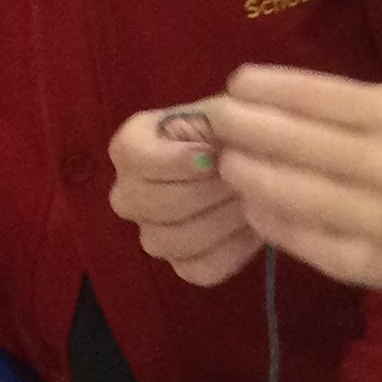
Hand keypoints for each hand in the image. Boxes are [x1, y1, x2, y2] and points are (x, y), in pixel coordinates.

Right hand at [108, 102, 261, 285]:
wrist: (254, 161)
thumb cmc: (230, 131)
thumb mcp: (220, 112)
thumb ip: (210, 124)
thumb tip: (209, 159)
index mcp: (129, 148)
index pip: (138, 159)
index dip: (178, 161)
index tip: (212, 155)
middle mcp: (128, 195)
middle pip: (157, 204)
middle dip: (208, 190)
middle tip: (240, 178)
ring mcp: (152, 235)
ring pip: (178, 239)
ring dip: (223, 218)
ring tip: (247, 198)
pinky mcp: (182, 266)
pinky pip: (201, 268)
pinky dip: (233, 247)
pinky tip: (249, 226)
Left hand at [202, 65, 381, 298]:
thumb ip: (339, 112)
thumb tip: (255, 97)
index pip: (314, 94)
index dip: (263, 88)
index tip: (234, 86)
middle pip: (292, 141)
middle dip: (242, 129)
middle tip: (215, 126)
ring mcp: (378, 220)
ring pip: (287, 192)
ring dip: (246, 175)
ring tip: (228, 166)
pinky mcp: (364, 265)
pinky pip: (297, 237)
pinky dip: (266, 218)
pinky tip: (253, 206)